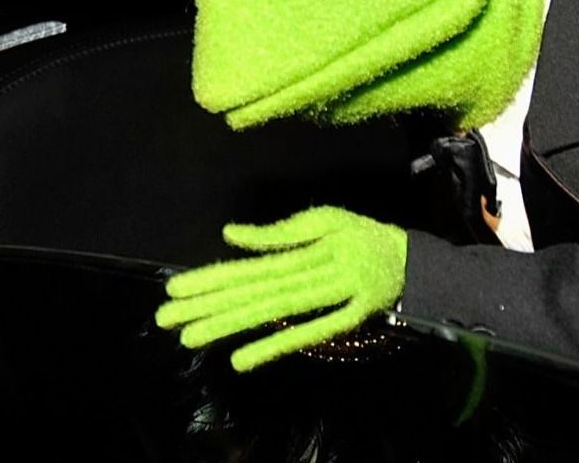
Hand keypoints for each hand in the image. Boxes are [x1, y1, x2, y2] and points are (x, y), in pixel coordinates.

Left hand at [155, 206, 406, 370]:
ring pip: (272, 312)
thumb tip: (230, 234)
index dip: (210, 277)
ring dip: (230, 326)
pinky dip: (275, 345)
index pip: (248, 266)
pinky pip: (307, 334)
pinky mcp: (346, 321)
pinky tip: (241, 360)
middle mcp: (312, 271)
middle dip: (207, 305)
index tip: (173, 289)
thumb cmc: (362, 235)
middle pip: (253, 291)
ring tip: (189, 338)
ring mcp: (329, 299)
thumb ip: (278, 231)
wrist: (414, 262)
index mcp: (303, 246)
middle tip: (164, 319)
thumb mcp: (323, 219)